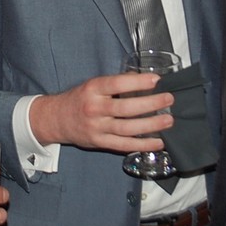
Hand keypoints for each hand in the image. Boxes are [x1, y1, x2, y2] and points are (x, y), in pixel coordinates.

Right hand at [29, 72, 173, 151]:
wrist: (57, 119)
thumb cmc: (80, 98)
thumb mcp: (93, 85)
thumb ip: (115, 84)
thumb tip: (143, 79)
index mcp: (93, 89)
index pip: (117, 84)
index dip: (137, 82)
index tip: (156, 80)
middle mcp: (94, 108)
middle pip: (125, 108)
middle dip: (150, 104)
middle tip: (169, 99)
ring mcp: (97, 128)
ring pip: (127, 128)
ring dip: (151, 125)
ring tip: (169, 120)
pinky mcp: (100, 143)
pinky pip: (124, 145)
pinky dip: (143, 144)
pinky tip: (159, 141)